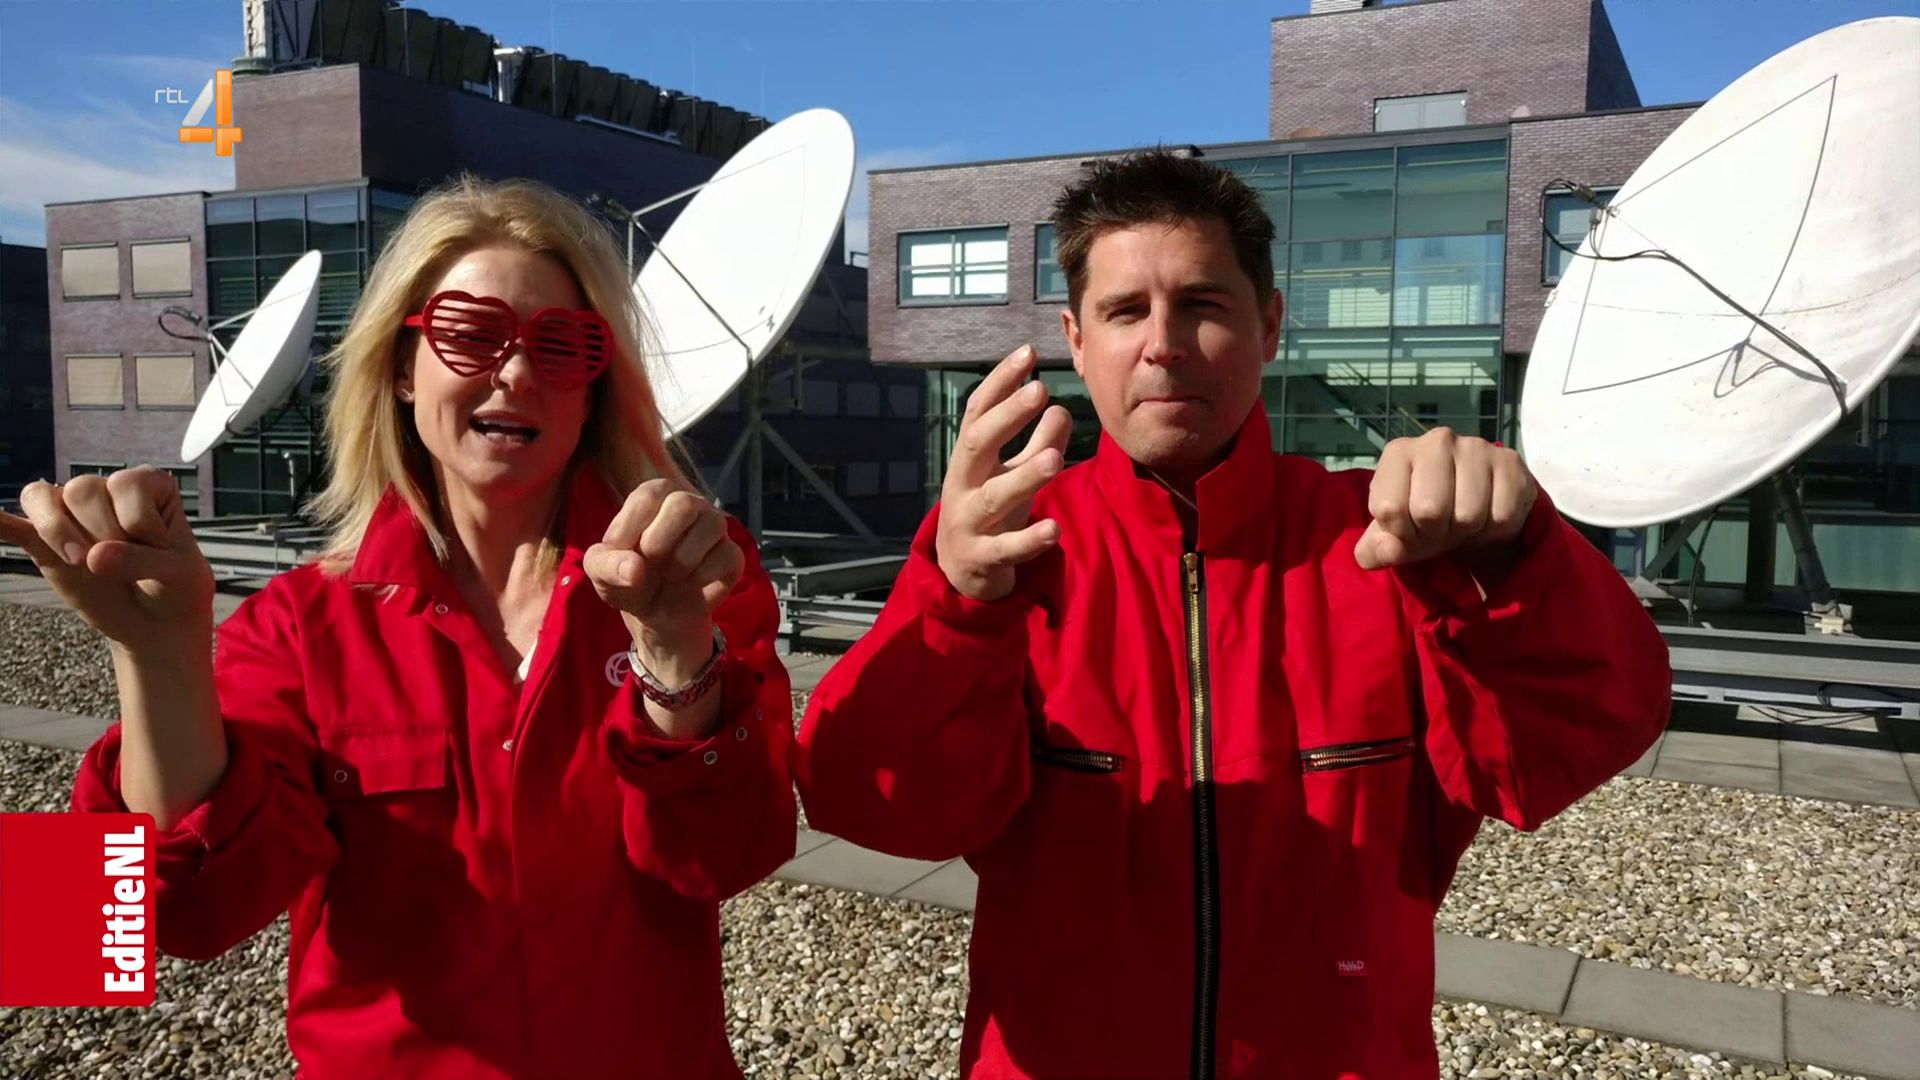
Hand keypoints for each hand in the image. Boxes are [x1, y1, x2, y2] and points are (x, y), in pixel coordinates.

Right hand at [0, 468, 214, 651]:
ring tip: (80, 561)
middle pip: (82, 489)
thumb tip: (92, 557)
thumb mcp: (177, 574)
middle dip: (101, 530)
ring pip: (42, 497)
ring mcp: (72, 516)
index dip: (138, 523)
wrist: (158, 624)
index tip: (160, 549)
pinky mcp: (46, 544)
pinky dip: (1, 523)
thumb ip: (140, 560)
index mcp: (146, 486)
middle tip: (120, 562)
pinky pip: (13, 526)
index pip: (125, 485)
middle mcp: (106, 491)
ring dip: (58, 530)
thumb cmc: (176, 587)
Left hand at [583, 480, 742, 682]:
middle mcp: (689, 504)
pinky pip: (727, 556)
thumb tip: (635, 568)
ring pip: (713, 525)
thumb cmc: (628, 580)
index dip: (630, 529)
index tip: (619, 555)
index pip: (648, 496)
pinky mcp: (732, 556)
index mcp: (655, 496)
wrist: (657, 614)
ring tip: (670, 575)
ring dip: (682, 560)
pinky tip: (690, 584)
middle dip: (660, 541)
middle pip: (684, 503)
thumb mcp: (601, 574)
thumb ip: (606, 566)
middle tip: (650, 562)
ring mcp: (714, 528)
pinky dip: (702, 577)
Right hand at [936, 344, 1072, 601]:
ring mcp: (968, 523)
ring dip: (1023, 477)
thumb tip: (1061, 408)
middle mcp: (961, 485)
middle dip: (1006, 417)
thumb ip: (1037, 444)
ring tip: (1053, 460)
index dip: (1001, 382)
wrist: (960, 574)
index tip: (1028, 352)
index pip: (978, 412)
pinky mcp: (981, 559)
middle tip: (1039, 390)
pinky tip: (1053, 529)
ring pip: (993, 497)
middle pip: (977, 444)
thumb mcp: (1012, 474)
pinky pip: (1006, 548)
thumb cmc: (992, 513)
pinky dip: (1028, 540)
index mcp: (968, 459)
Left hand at [1355, 428, 1537, 571]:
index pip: (1388, 508)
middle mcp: (1437, 441)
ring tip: (1464, 521)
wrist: (1477, 509)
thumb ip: (1376, 549)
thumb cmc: (1425, 520)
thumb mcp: (1394, 538)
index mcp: (1398, 453)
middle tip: (1441, 527)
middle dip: (1435, 533)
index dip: (1401, 533)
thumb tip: (1389, 549)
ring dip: (1467, 532)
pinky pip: (1502, 516)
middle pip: (1429, 511)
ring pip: (1468, 516)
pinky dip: (1495, 530)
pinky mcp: (1510, 462)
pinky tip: (1488, 516)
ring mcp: (1477, 446)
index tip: (1410, 529)